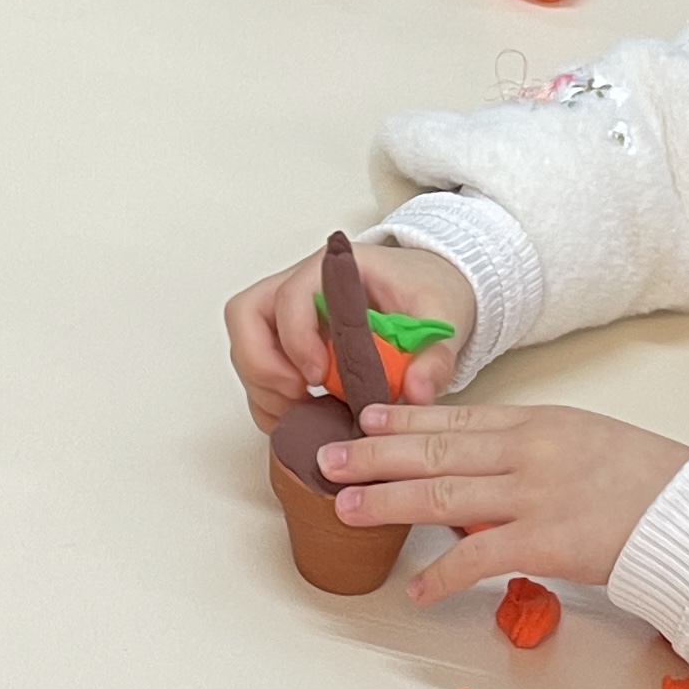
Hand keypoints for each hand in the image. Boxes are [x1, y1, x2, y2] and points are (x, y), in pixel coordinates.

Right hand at [222, 235, 475, 427]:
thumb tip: (415, 392)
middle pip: (246, 316)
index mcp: (333, 271)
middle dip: (262, 366)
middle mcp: (299, 287)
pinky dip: (269, 400)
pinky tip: (304, 417)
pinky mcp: (285, 342)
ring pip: (245, 346)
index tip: (319, 378)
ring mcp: (286, 315)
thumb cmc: (427, 290)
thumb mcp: (443, 318)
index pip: (289, 296)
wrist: (429, 289)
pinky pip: (256, 371)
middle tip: (299, 398)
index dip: (296, 340)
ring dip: (264, 388)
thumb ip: (434, 357)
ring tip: (307, 414)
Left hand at [313, 401, 688, 603]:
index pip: (456, 418)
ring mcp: (534, 495)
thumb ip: (533, 449)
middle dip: (374, 455)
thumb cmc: (651, 482)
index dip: (404, 420)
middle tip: (329, 458)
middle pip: (435, 449)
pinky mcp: (546, 542)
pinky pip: (478, 558)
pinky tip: (416, 589)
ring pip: (442, 494)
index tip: (365, 419)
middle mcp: (528, 451)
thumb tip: (484, 467)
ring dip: (387, 502)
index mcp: (538, 422)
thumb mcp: (588, 442)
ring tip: (346, 508)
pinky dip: (442, 575)